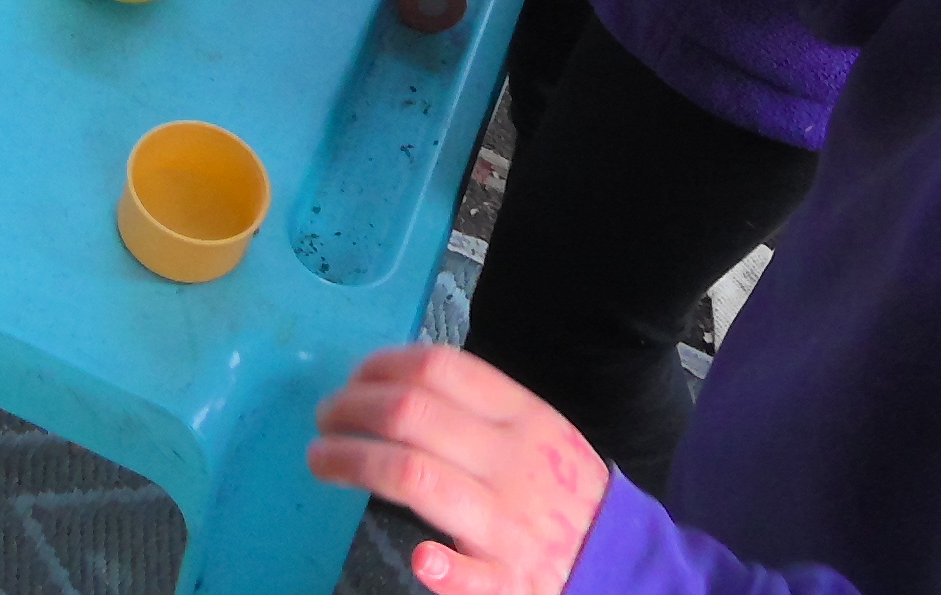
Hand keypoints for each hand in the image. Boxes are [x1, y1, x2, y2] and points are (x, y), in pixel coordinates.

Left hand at [309, 345, 610, 594]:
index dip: (383, 366)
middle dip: (353, 408)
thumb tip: (403, 382)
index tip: (354, 375)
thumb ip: (484, 408)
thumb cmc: (564, 490)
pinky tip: (419, 559)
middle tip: (326, 414)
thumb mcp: (542, 431)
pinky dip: (444, 569)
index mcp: (524, 418)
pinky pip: (473, 576)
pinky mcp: (510, 582)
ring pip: (416, 477)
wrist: (619, 560)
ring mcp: (509, 524)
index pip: (441, 371)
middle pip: (413, 415)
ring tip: (321, 457)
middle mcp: (513, 463)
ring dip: (355, 461)